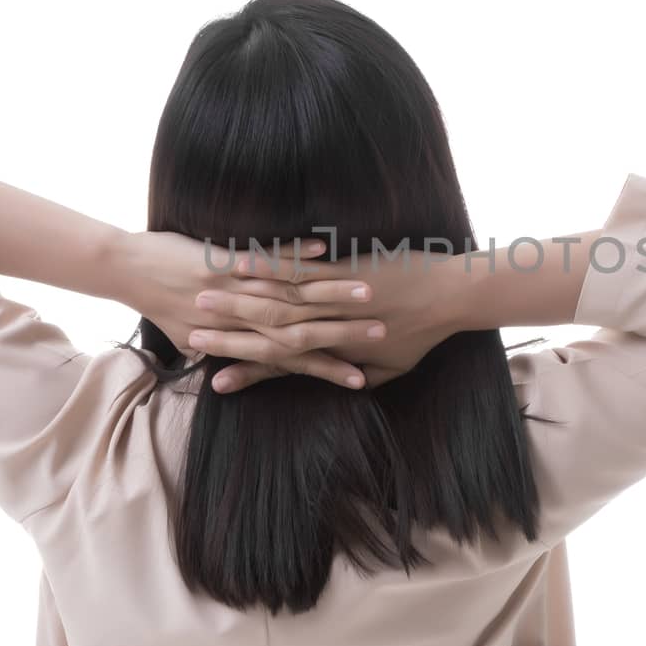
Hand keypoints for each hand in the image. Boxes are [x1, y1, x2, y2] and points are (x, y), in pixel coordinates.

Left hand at [113, 230, 389, 389]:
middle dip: (346, 334)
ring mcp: (234, 287)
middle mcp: (240, 317)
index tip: (361, 378)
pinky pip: (266, 255)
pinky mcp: (226, 258)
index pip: (291, 360)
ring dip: (333, 293)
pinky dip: (295, 253)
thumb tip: (226, 369)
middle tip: (381, 338)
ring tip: (369, 295)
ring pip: (292, 295)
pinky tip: (325, 249)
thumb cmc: (157, 302)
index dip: (327, 369)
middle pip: (302, 331)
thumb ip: (215, 348)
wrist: (124, 270)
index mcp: (236, 338)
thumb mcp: (186, 334)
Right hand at [189, 246, 468, 392]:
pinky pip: (299, 264)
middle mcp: (328, 324)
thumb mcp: (392, 367)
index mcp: (336, 352)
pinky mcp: (342, 264)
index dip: (246, 373)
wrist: (454, 295)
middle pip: (266, 331)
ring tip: (201, 296)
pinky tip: (239, 261)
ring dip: (234, 298)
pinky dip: (268, 264)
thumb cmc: (425, 334)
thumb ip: (363, 374)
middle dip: (226, 331)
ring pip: (274, 297)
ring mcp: (333, 293)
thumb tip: (346, 384)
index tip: (214, 380)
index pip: (281, 367)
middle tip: (191, 332)